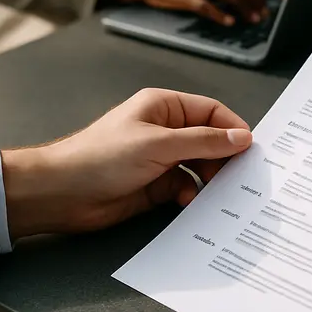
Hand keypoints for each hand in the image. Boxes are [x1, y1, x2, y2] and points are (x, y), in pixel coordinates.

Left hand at [1, 88, 251, 240]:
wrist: (61, 194)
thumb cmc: (102, 157)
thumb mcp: (160, 144)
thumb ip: (204, 141)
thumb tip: (242, 137)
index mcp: (164, 107)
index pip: (211, 111)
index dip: (232, 128)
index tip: (251, 150)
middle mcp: (164, 130)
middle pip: (209, 141)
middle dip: (224, 159)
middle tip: (239, 178)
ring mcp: (160, 159)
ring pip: (199, 167)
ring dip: (209, 181)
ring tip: (217, 194)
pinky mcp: (154, 185)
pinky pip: (185, 189)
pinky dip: (191, 197)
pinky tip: (189, 204)